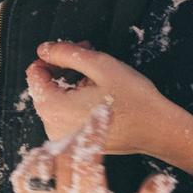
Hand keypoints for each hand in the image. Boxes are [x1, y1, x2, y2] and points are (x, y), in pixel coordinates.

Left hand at [11, 109, 174, 192]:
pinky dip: (31, 165)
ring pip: (38, 172)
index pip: (87, 166)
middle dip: (77, 136)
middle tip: (90, 123)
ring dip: (53, 149)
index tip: (103, 112)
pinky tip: (49, 155)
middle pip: (62, 164)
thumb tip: (161, 179)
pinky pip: (22, 186)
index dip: (94, 133)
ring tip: (72, 141)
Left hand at [26, 41, 192, 161]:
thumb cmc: (134, 99)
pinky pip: (65, 115)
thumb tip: (44, 49)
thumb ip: (67, 53)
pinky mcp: (74, 143)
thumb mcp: (101, 66)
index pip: (34, 74)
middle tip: (91, 60)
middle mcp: (52, 128)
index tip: (77, 51)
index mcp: (53, 109)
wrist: (158, 131)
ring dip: (72, 84)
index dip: (53, 57)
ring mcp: (62, 138)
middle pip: (44, 87)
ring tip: (99, 79)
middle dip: (64, 69)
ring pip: (55, 100)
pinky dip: (76, 101)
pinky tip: (99, 96)